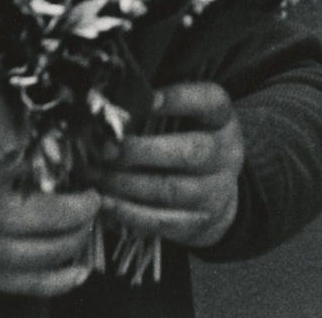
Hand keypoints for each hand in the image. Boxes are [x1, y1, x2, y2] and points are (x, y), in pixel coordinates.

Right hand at [0, 156, 100, 295]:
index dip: (70, 162)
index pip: (43, 167)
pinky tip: (81, 268)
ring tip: (86, 222)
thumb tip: (40, 131)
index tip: (84, 156)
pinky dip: (63, 280)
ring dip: (79, 236)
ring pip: (53, 251)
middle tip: (92, 195)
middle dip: (84, 206)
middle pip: (59, 217)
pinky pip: (35, 285)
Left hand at [94, 81, 243, 248]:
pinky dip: (129, 213)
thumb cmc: (187, 140)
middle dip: (142, 150)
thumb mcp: (186, 116)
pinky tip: (104, 202)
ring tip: (95, 175)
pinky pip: (162, 220)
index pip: (210, 102)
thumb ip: (154, 105)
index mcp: (222, 120)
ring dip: (127, 183)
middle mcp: (225, 154)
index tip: (146, 99)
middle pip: (190, 152)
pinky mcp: (199, 222)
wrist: (217, 193)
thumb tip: (109, 98)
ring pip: (171, 189)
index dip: (179, 99)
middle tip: (104, 148)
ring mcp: (216, 191)